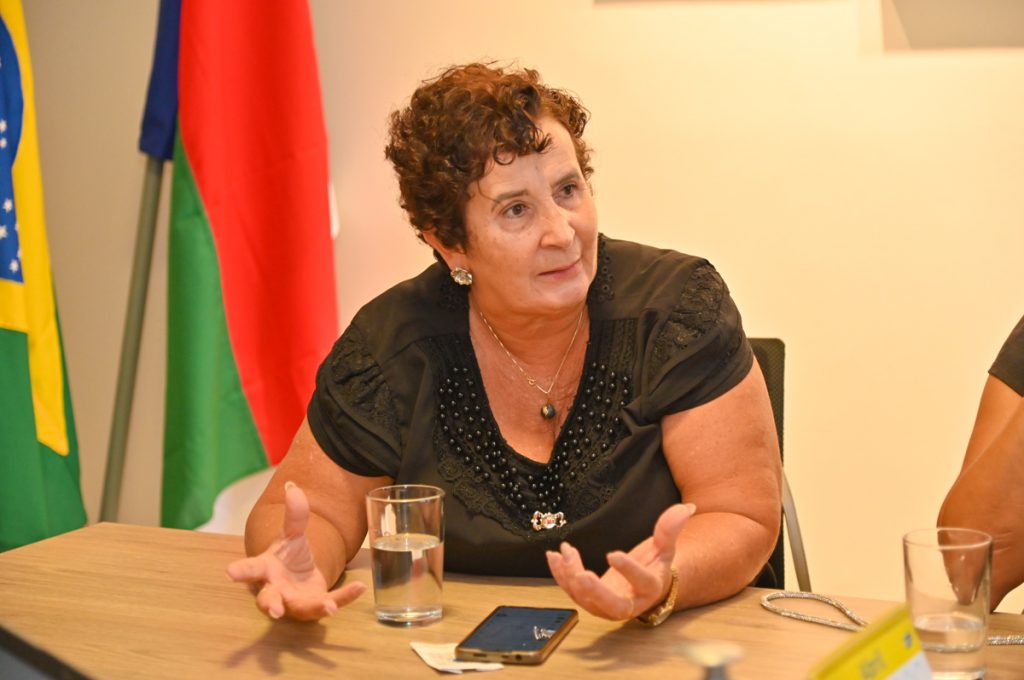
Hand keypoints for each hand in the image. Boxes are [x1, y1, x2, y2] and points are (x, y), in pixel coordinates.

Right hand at [226, 481, 366, 619]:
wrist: (301, 577)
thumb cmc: (288, 556)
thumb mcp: (292, 534)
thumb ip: (294, 514)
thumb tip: (292, 486)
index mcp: (266, 569)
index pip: (251, 569)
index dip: (241, 571)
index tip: (230, 571)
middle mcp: (276, 589)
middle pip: (268, 598)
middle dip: (270, 603)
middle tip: (274, 610)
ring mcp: (294, 601)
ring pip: (299, 609)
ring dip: (314, 608)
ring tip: (328, 608)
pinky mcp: (314, 605)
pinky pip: (329, 603)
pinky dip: (345, 597)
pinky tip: (359, 587)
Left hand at [546, 503, 694, 620]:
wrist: (645, 586)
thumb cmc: (655, 565)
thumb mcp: (664, 547)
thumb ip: (670, 529)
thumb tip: (685, 507)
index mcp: (650, 588)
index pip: (643, 582)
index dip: (629, 570)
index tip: (613, 553)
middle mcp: (629, 603)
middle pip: (613, 605)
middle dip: (596, 592)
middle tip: (582, 575)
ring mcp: (607, 605)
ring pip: (587, 599)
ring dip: (571, 577)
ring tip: (562, 554)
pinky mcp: (590, 601)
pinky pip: (573, 592)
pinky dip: (561, 575)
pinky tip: (554, 556)